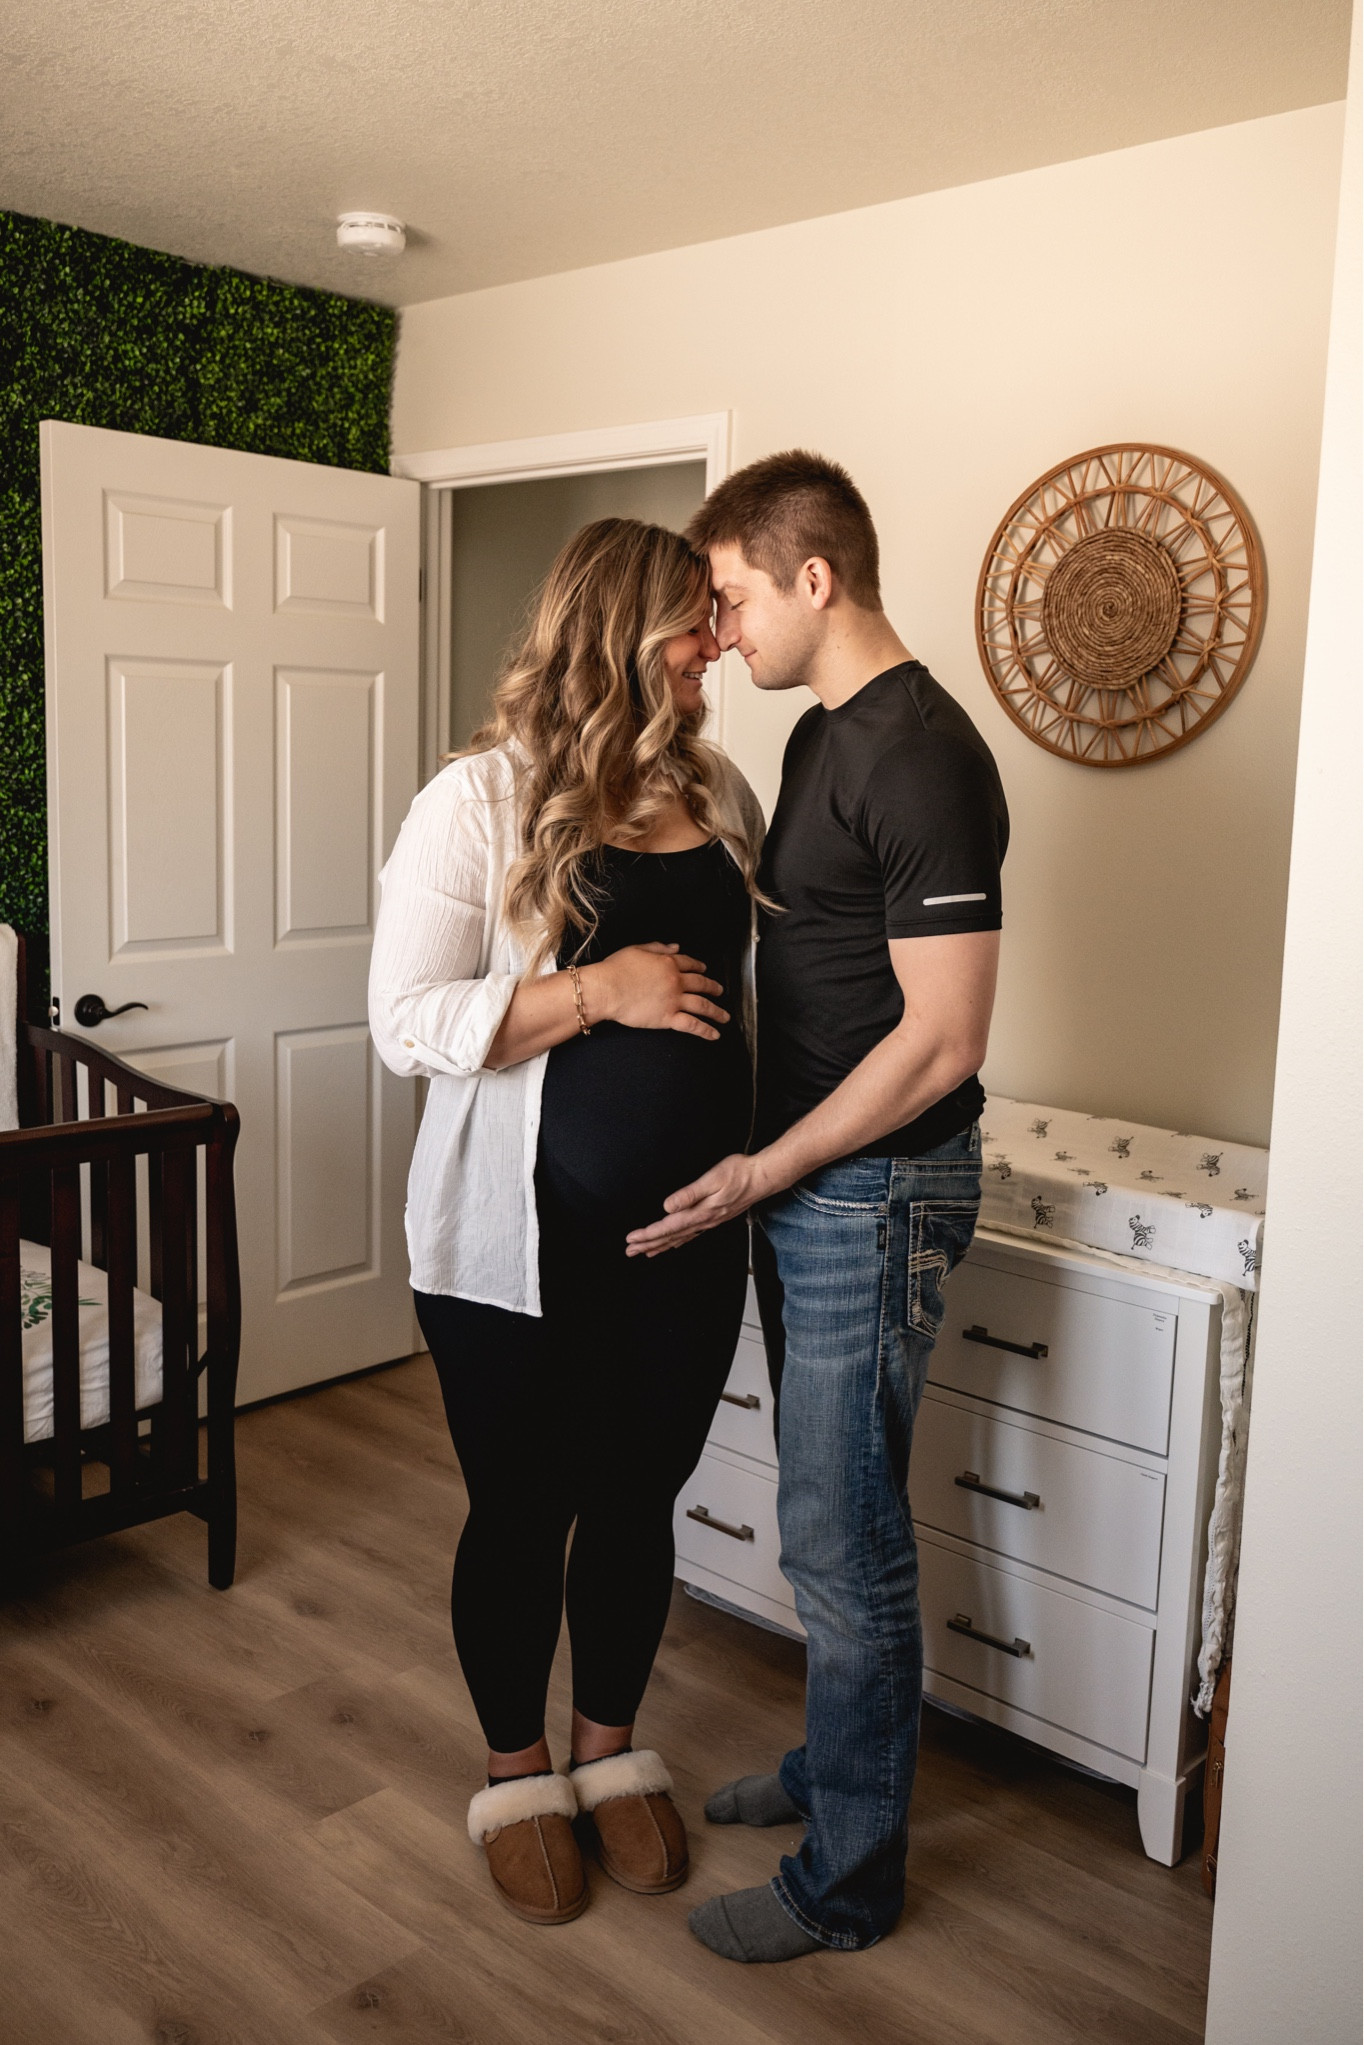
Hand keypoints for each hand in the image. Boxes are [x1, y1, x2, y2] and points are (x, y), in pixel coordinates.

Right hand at [589, 942, 727, 1038]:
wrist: (606, 989)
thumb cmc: (615, 969)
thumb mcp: (637, 950)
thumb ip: (658, 948)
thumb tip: (675, 946)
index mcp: (668, 962)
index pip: (689, 964)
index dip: (699, 967)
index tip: (704, 969)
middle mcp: (675, 981)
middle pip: (701, 984)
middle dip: (713, 988)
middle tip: (719, 991)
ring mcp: (674, 1000)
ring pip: (702, 1005)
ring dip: (716, 1011)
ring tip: (724, 1017)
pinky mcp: (668, 1018)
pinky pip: (692, 1025)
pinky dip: (706, 1030)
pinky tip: (715, 1034)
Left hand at [625, 1152, 770, 1256]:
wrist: (762, 1177)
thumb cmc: (739, 1173)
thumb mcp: (712, 1179)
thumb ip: (688, 1194)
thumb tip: (667, 1206)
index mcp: (700, 1211)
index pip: (668, 1227)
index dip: (648, 1234)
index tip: (631, 1239)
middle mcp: (703, 1220)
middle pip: (670, 1237)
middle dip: (648, 1244)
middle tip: (629, 1251)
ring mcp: (709, 1222)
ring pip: (679, 1239)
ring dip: (660, 1246)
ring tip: (645, 1252)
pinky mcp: (714, 1218)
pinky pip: (690, 1235)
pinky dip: (677, 1242)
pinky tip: (673, 1244)